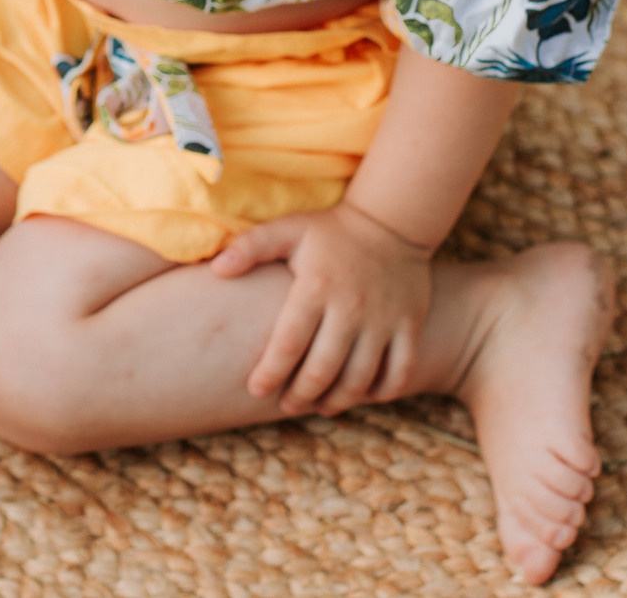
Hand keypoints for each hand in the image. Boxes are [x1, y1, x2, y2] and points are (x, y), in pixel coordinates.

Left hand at [212, 200, 434, 415]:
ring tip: (319, 406)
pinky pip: (400, 372)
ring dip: (338, 401)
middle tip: (286, 405)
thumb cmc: (330, 231)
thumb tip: (217, 269)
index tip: (256, 390)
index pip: (288, 343)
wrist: (391, 221)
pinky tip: (363, 395)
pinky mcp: (408, 325)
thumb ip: (252, 246)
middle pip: (323, 369)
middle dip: (300, 395)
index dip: (270, 373)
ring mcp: (384, 319)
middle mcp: (351, 307)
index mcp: (316, 287)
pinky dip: (383, 392)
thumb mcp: (289, 229)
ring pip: (361, 378)